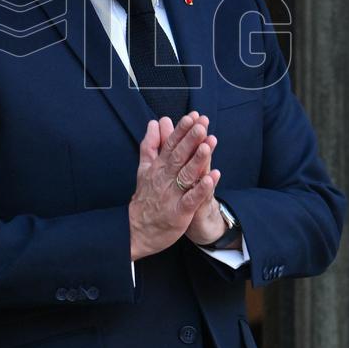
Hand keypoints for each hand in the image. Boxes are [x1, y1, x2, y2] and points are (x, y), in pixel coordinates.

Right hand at [155, 114, 226, 245]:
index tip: (192, 116)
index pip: (170, 144)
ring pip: (186, 175)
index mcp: (159, 167)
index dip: (181, 130)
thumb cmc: (145, 198)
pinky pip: (191, 199)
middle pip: (179, 156)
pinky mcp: (179, 212)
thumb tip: (154, 123)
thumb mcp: (144, 168)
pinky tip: (212, 178)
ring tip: (209, 144)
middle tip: (201, 124)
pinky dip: (201, 189)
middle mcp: (165, 178)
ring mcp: (172, 195)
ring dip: (198, 160)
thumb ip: (151, 145)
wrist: (136, 231)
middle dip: (191, 139)